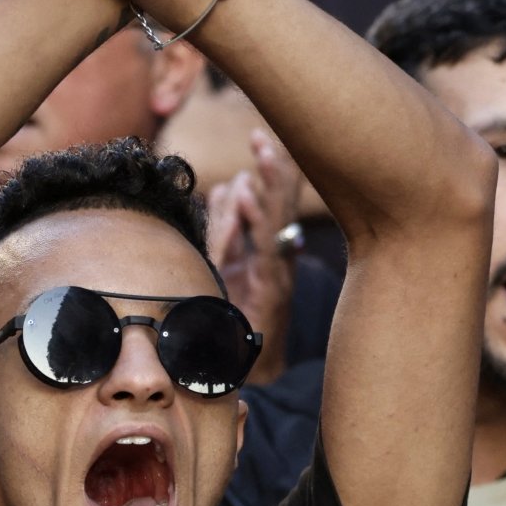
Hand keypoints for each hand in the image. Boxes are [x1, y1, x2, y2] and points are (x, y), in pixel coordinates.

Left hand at [207, 128, 300, 382]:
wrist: (240, 368)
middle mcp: (274, 256)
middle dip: (273, 169)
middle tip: (261, 137)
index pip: (272, 201)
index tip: (260, 137)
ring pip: (276, 221)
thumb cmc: (233, 319)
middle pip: (279, 205)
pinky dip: (254, 219)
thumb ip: (226, 228)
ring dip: (269, 185)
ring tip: (261, 153)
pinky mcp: (269, 287)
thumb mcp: (225, 263)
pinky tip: (246, 194)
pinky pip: (262, 248)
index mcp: (264, 248)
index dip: (269, 169)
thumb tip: (227, 184)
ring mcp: (275, 271)